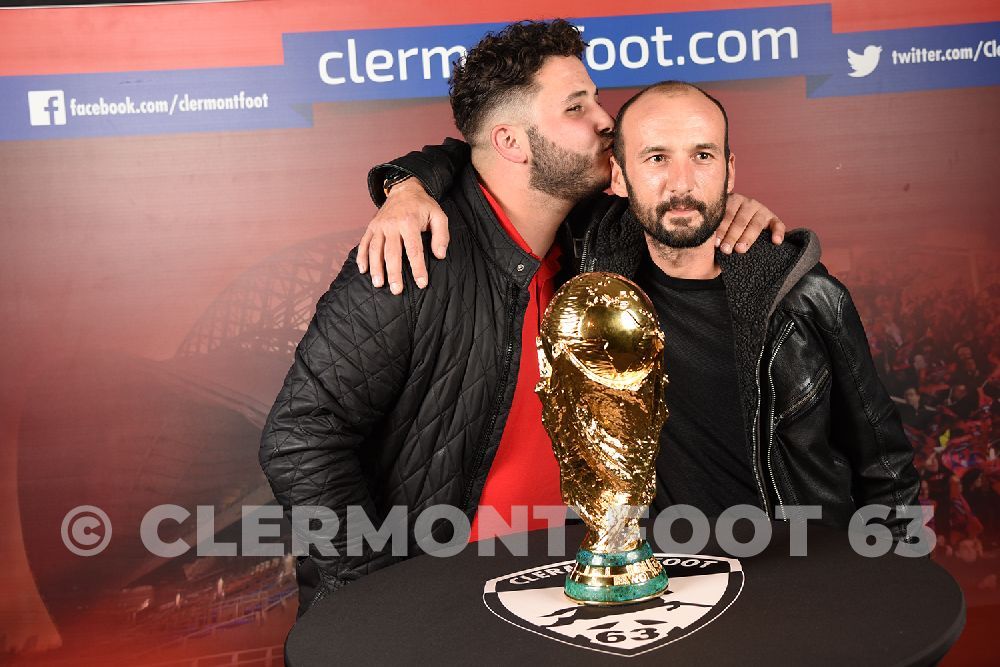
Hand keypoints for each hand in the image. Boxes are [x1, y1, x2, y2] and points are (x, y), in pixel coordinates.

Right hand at [356, 178, 448, 293]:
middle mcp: (392, 224)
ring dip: (376, 268)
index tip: (421, 283)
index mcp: (409, 222)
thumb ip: (442, 235)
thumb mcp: (439, 216)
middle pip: (392, 252)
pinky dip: (361, 257)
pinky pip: (364, 243)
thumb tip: (440, 255)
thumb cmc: (423, 206)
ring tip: (378, 284)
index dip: (418, 268)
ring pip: (375, 249)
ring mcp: (379, 226)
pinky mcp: (371, 227)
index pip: (414, 249)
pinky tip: (363, 270)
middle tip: (397, 290)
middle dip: (394, 273)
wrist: (404, 189)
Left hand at [716, 193, 784, 253]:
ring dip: (748, 238)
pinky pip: (778, 225)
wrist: (740, 223)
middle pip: (740, 221)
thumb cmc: (725, 226)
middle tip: (725, 250)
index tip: (715, 243)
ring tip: (740, 249)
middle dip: (732, 236)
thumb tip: (703, 236)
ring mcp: (761, 210)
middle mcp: (748, 203)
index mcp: (732, 201)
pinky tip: (776, 242)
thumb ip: (713, 227)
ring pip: (756, 224)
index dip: (720, 229)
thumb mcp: (719, 221)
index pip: (726, 215)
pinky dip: (778, 232)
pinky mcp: (773, 218)